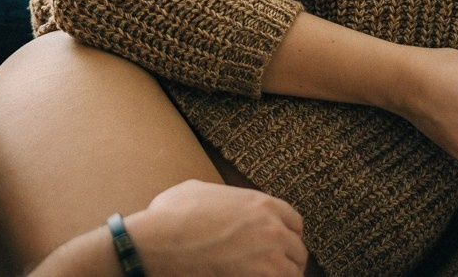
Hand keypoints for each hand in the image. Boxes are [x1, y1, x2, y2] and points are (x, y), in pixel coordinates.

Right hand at [126, 179, 307, 275]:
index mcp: (261, 203)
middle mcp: (272, 228)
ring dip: (281, 275)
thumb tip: (219, 201)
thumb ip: (222, 196)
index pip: (294, 222)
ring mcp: (270, 256)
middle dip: (285, 258)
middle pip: (297, 249)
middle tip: (271, 268)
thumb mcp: (199, 190)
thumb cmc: (172, 217)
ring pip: (293, 271)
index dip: (285, 234)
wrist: (160, 242)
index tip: (277, 245)